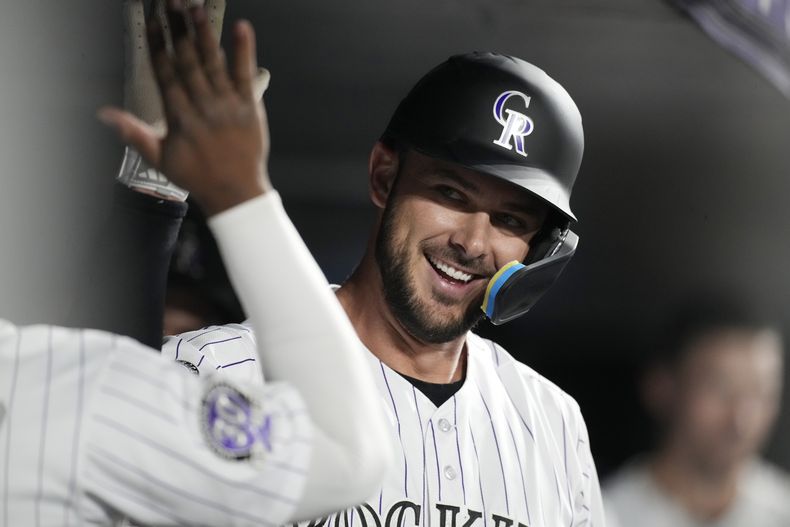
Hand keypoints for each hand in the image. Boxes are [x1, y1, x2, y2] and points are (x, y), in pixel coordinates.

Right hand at [101, 0, 270, 215]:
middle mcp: (202, 106)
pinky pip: (246, 75)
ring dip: (204, 34)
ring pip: (214, 63)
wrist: (235, 192)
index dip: (157, 44)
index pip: (165, 72)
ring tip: (194, 7)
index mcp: (179, 116)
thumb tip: (104, 113)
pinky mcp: (250, 106)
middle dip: (177, 30)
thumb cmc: (197, 177)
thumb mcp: (159, 158)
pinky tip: (242, 28)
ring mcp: (227, 105)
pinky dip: (244, 51)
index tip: (150, 21)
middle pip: (187, 61)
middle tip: (170, 2)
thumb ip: (133, 133)